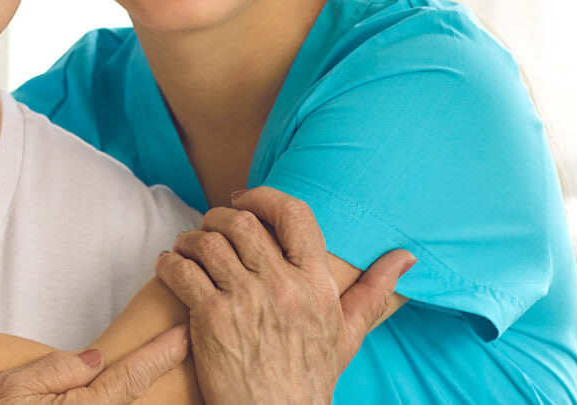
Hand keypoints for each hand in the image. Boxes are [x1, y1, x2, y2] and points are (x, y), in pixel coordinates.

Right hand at [0, 326, 189, 404]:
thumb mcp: (13, 388)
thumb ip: (58, 370)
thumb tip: (96, 359)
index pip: (133, 377)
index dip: (162, 353)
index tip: (184, 334)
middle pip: (136, 397)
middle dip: (160, 370)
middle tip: (186, 341)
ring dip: (139, 385)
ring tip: (165, 359)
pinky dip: (123, 396)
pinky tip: (127, 383)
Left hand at [156, 188, 415, 404]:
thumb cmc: (309, 379)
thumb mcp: (348, 335)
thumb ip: (374, 292)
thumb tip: (406, 258)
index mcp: (316, 284)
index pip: (293, 215)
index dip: (263, 197)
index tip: (244, 199)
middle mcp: (282, 287)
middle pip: (243, 223)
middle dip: (220, 217)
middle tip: (211, 226)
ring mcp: (244, 301)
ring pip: (208, 242)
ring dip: (192, 238)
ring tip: (189, 247)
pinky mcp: (211, 319)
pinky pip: (182, 272)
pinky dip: (170, 263)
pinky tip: (170, 266)